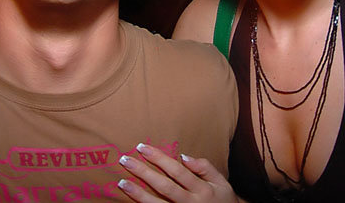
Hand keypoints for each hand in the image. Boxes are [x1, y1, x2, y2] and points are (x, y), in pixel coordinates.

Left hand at [117, 143, 237, 202]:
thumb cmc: (222, 199)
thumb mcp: (221, 182)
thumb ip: (205, 168)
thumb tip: (184, 156)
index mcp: (202, 190)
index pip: (177, 171)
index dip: (159, 159)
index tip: (142, 147)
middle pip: (164, 187)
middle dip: (143, 173)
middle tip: (125, 160)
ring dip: (138, 194)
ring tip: (122, 182)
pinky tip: (131, 201)